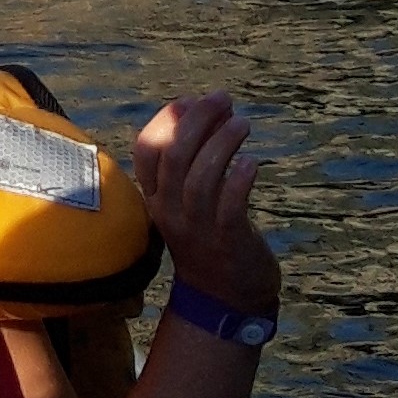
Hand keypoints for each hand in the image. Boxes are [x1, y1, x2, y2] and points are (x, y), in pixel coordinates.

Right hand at [136, 95, 277, 316]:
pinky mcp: (227, 240)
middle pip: (174, 155)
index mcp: (155, 197)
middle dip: (199, 119)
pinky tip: (252, 163)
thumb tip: (195, 105)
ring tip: (242, 124)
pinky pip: (229, 204)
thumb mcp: (186, 200)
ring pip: (201, 177)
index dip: (166, 118)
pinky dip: (240, 178)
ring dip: (222, 143)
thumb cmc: (208, 237)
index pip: (145, 150)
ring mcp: (197, 227)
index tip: (192, 100)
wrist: (223, 297)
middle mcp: (169, 211)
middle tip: (224, 100)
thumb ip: (189, 159)